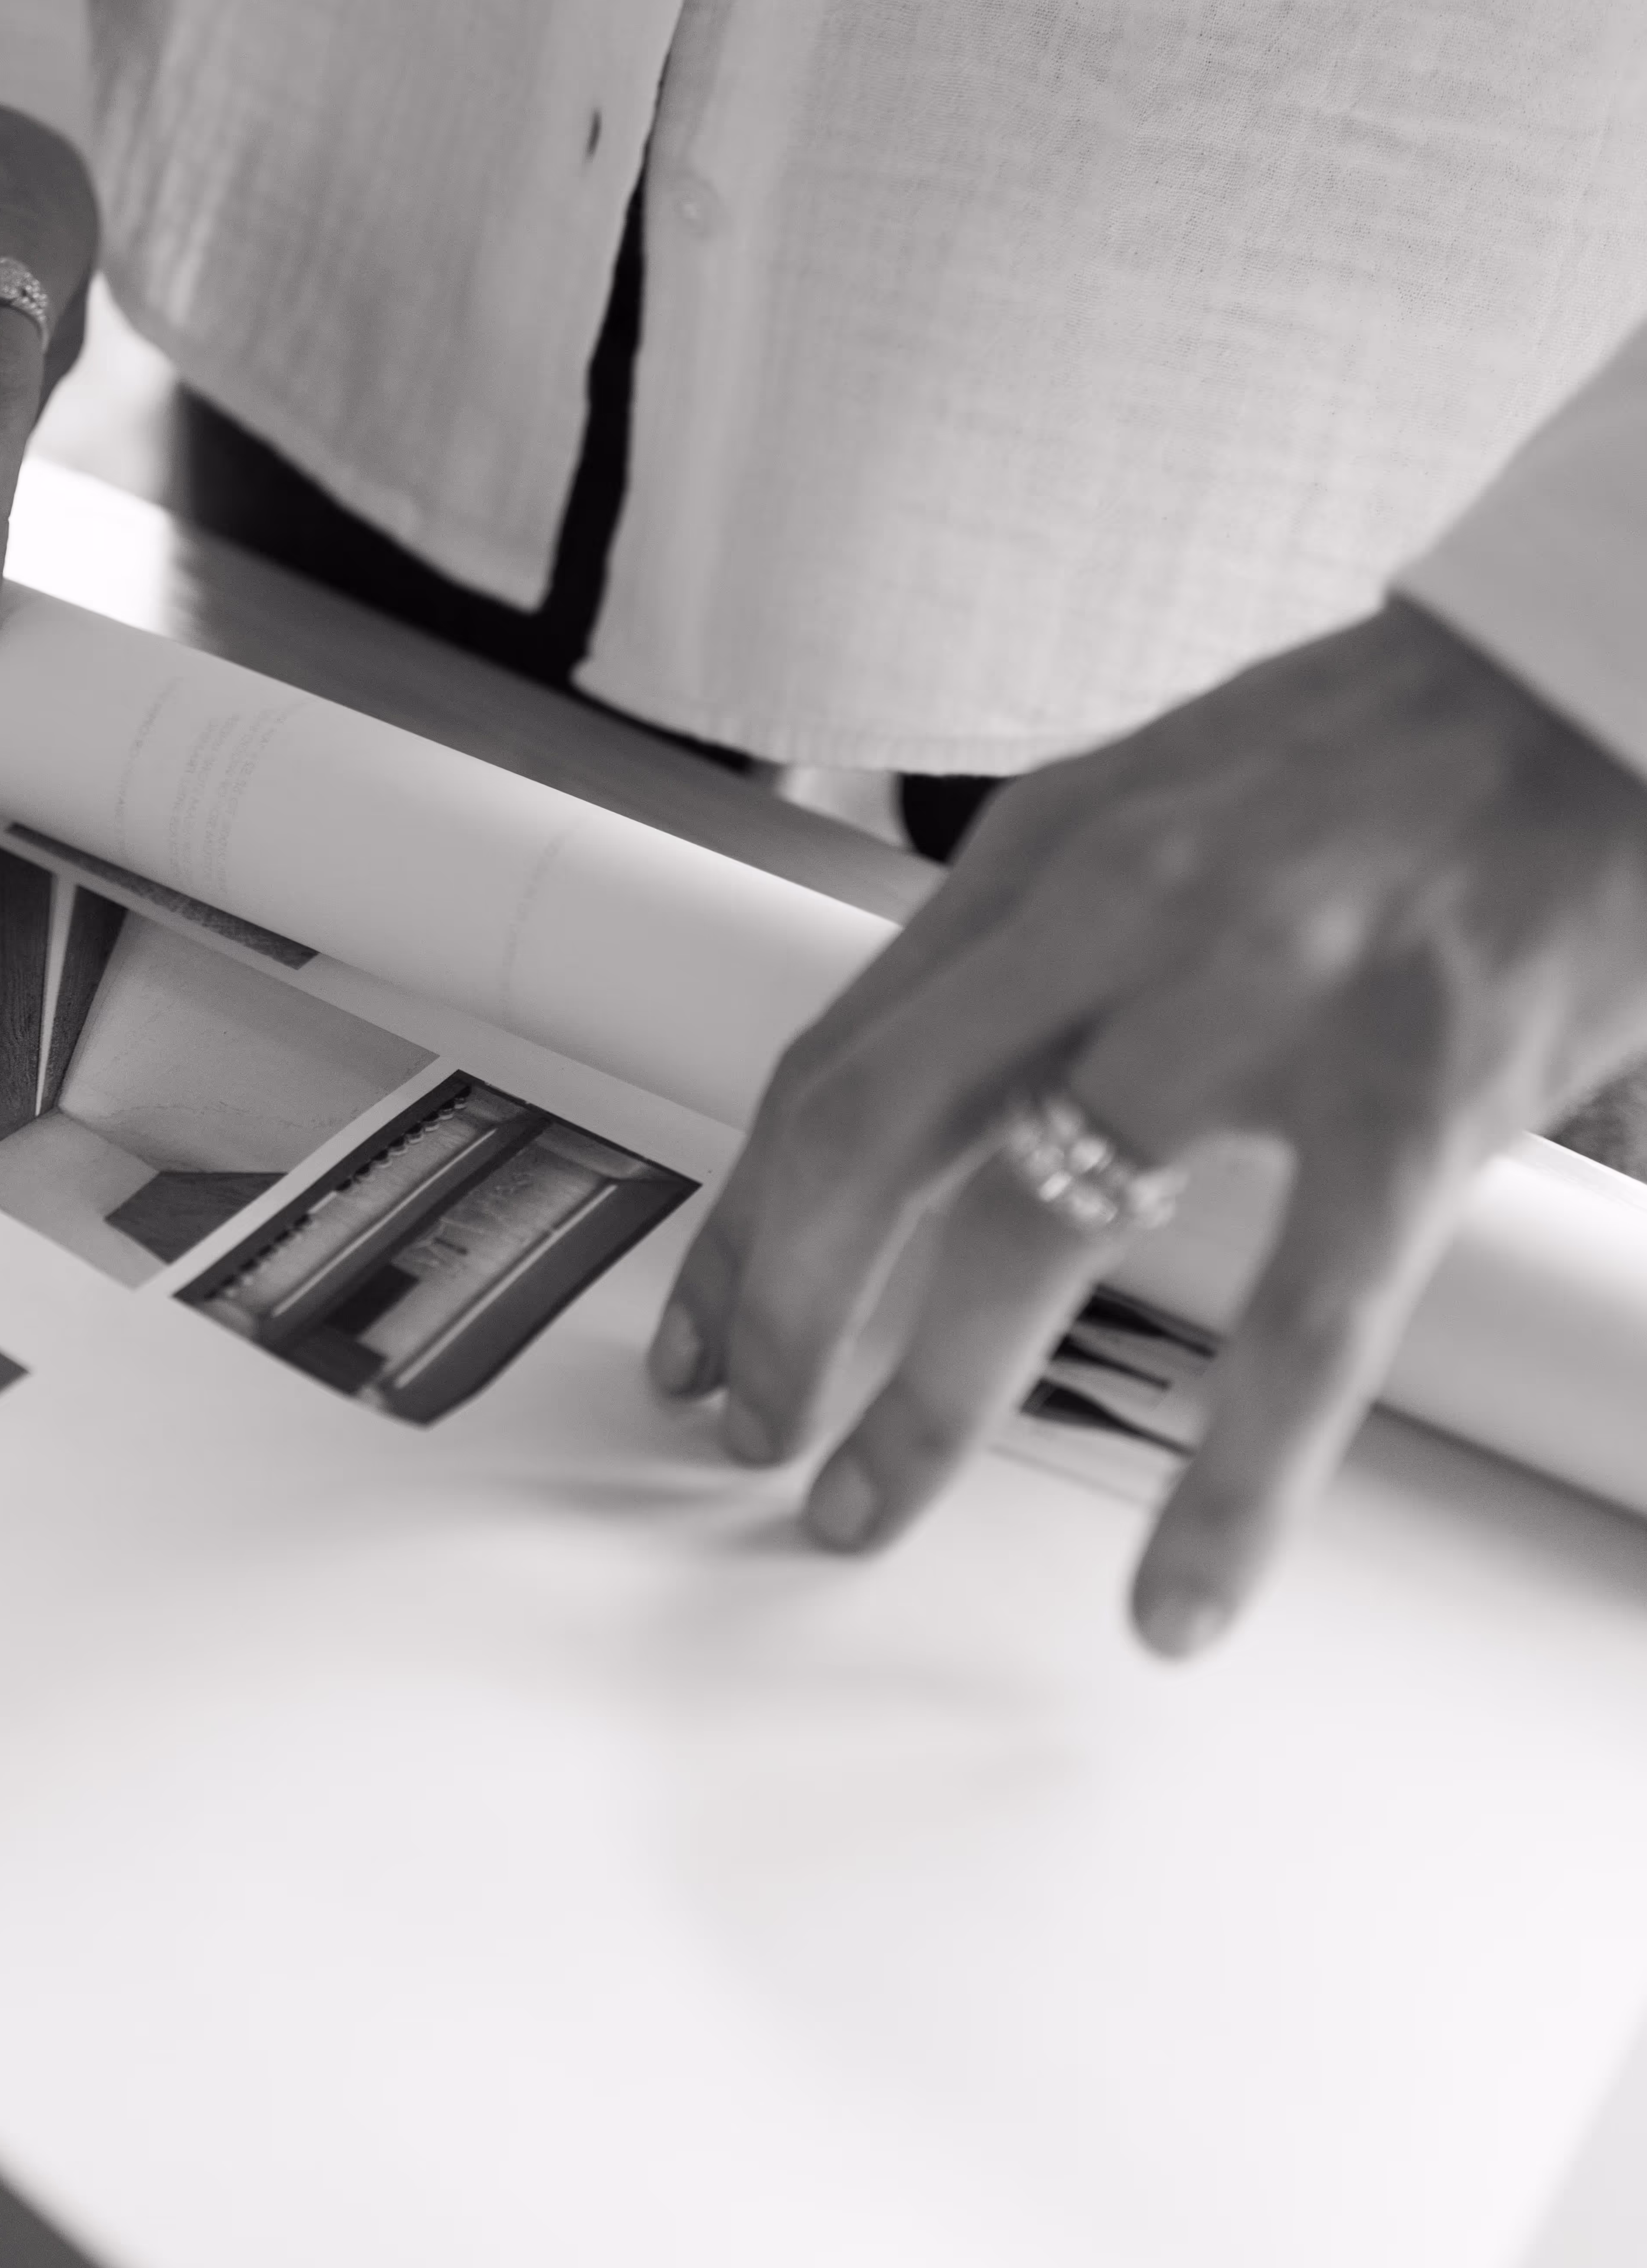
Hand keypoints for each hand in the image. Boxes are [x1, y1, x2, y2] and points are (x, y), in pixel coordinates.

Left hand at [649, 601, 1646, 1653]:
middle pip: (873, 1138)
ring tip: (870, 1503)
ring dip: (929, 1399)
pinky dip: (1227, 1488)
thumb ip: (1045, 945)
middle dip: (785, 1310)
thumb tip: (944, 1099)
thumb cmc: (1380, 748)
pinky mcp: (1409, 1097)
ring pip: (1033, 1233)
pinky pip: (1296, 1329)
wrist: (1586, 675)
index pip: (834, 1059)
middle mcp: (1123, 916)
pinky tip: (1175, 1592)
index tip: (708, 1324)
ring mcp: (1262, 1005)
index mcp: (1048, 855)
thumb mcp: (1156, 808)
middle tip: (753, 1428)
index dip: (747, 1215)